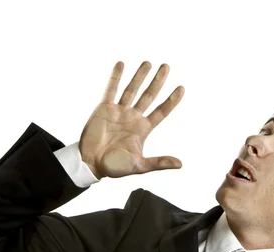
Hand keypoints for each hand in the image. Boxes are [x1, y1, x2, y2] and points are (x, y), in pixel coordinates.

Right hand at [79, 61, 184, 178]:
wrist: (91, 163)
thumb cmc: (115, 166)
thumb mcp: (140, 165)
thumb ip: (159, 163)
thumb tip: (180, 164)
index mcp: (143, 129)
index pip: (161, 111)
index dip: (171, 101)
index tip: (182, 88)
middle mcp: (133, 117)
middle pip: (149, 96)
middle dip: (158, 81)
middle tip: (166, 66)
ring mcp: (119, 111)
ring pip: (132, 90)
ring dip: (140, 76)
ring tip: (148, 63)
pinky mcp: (104, 108)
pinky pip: (111, 89)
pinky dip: (116, 77)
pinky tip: (121, 64)